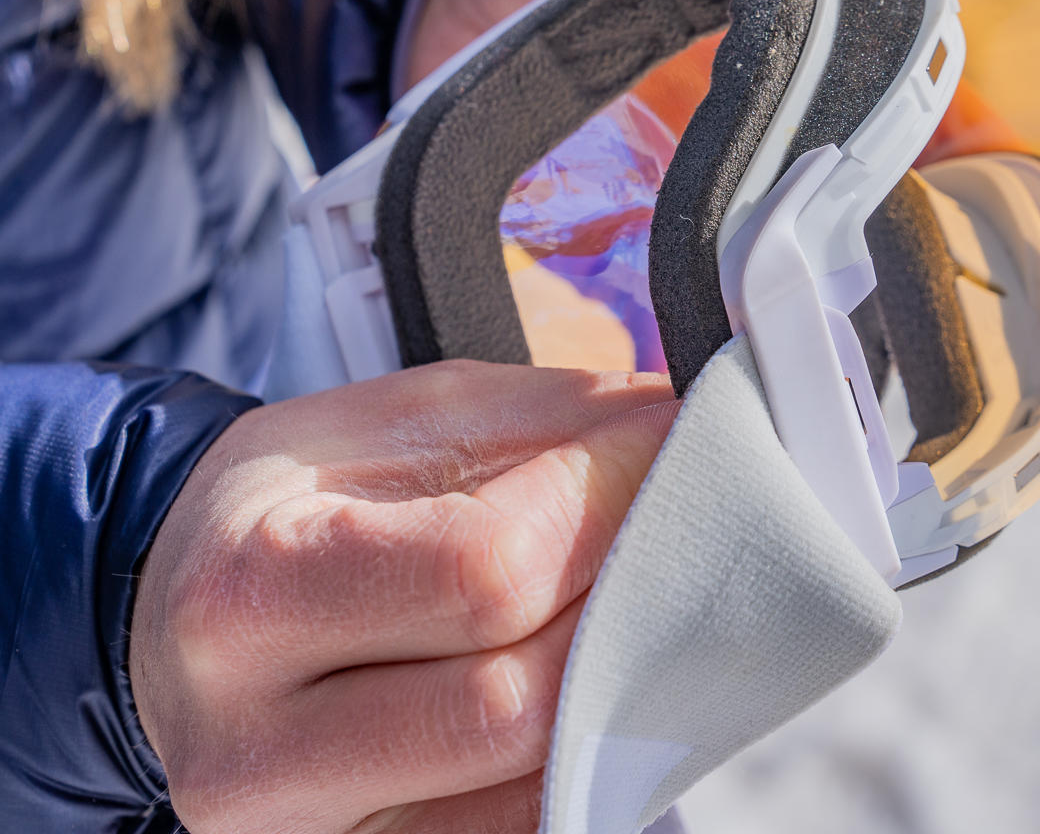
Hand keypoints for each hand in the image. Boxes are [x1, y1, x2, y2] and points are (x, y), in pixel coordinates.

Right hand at [129, 362, 679, 832]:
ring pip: (536, 785)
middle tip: (673, 527)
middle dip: (628, 597)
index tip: (667, 443)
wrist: (181, 620)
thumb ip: (550, 422)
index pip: (487, 572)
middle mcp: (258, 748)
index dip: (610, 501)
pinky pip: (526, 826)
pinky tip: (593, 679)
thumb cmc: (298, 511)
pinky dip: (585, 749)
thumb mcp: (399, 423)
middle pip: (517, 702)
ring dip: (621, 678)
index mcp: (251, 595)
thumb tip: (682, 428)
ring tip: (640, 596)